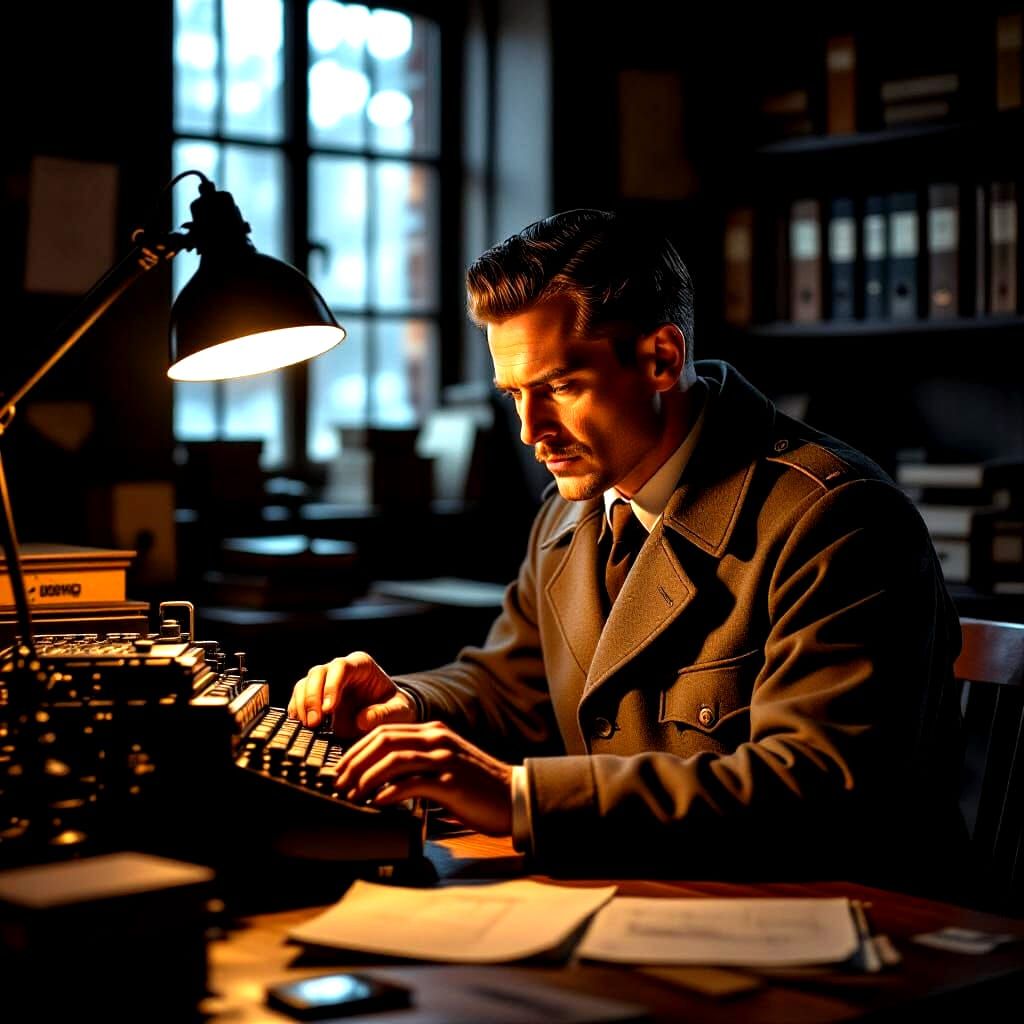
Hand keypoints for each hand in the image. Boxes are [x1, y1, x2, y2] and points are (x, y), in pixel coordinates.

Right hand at [287, 652, 416, 734]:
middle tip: (315, 722)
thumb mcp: (400, 712)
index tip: (328, 709)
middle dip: (312, 697)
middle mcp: (341, 669)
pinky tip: (300, 723)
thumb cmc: (395, 709)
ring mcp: (326, 682)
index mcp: (362, 665)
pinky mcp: (316, 697)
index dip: (331, 686)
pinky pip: (299, 697)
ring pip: (305, 683)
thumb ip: (385, 714)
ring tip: (309, 726)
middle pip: (318, 673)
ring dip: (302, 704)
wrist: (387, 716)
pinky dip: (297, 709)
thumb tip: (362, 719)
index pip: (341, 667)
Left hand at [335, 722, 513, 835]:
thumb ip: (418, 764)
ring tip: (353, 795)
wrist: (514, 797)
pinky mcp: (451, 781)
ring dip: (366, 778)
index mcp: (434, 731)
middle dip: (355, 762)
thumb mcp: (445, 765)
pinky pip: (411, 783)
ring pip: (393, 760)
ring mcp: (445, 759)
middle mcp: (437, 739)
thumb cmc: (477, 787)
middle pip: (383, 741)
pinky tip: (377, 803)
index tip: (341, 768)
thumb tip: (381, 780)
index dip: (357, 749)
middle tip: (339, 782)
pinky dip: (389, 793)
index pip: (385, 731)